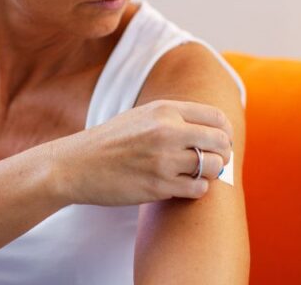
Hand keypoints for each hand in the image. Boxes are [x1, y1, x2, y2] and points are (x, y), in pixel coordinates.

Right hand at [46, 99, 233, 205]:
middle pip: (220, 142)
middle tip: (212, 161)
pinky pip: (198, 189)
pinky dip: (196, 189)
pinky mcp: (159, 186)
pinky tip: (183, 186)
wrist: (76, 165)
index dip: (224, 132)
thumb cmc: (111, 141)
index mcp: (164, 110)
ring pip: (213, 167)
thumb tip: (214, 128)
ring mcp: (163, 160)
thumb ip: (175, 117)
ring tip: (196, 174)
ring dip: (210, 173)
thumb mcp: (142, 116)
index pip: (216, 117)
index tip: (218, 142)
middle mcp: (167, 131)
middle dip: (222, 154)